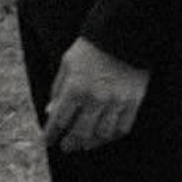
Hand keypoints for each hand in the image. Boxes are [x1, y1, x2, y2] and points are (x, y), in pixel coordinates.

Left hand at [42, 38, 149, 152]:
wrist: (123, 33)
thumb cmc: (90, 48)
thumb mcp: (67, 64)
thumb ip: (58, 89)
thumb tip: (50, 111)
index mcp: (75, 87)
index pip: (59, 120)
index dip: (51, 134)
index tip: (48, 141)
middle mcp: (96, 98)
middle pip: (80, 132)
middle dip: (70, 143)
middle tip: (66, 147)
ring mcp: (116, 101)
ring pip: (102, 134)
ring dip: (91, 143)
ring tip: (84, 145)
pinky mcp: (133, 101)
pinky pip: (122, 128)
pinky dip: (112, 136)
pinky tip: (104, 136)